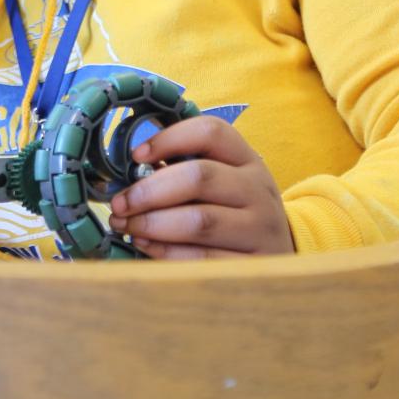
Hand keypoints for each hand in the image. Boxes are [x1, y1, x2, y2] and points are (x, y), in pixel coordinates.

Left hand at [106, 116, 294, 259]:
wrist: (280, 254)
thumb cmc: (234, 210)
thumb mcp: (224, 180)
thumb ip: (185, 168)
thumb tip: (129, 168)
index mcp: (247, 159)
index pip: (211, 132)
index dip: (169, 138)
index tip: (135, 155)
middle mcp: (258, 190)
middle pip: (199, 177)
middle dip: (149, 190)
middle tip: (118, 203)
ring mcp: (260, 229)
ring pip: (199, 221)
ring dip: (152, 223)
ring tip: (125, 225)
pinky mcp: (253, 265)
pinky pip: (202, 257)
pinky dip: (166, 252)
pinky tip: (145, 246)